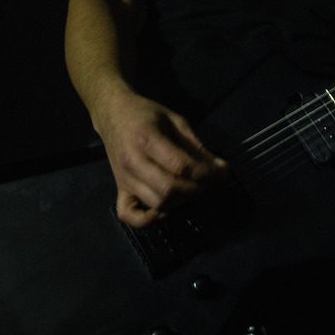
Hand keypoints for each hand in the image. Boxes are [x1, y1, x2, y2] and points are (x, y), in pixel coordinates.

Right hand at [91, 85, 226, 226]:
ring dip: (181, 202)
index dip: (206, 173)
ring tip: (191, 189)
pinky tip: (164, 210)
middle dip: (197, 189)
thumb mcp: (175, 120)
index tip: (221, 173)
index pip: (181, 166)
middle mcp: (132, 162)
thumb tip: (219, 168)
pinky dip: (148, 220)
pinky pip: (129, 215)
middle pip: (170, 188)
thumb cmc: (145, 114)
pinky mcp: (118, 189)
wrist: (113, 113)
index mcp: (146, 139)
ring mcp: (123, 179)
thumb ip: (196, 146)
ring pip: (157, 203)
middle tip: (208, 181)